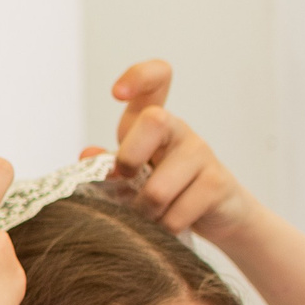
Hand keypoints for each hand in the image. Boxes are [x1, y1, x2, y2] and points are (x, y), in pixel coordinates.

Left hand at [91, 60, 253, 240]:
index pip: (157, 78)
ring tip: (148, 215)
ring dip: (144, 212)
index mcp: (155, 121)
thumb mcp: (132, 173)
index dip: (138, 77)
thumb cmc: (165, 187)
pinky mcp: (217, 183)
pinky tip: (168, 224)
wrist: (217, 215)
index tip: (117, 93)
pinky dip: (163, 227)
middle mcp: (180, 130)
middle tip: (129, 180)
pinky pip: (176, 214)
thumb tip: (87, 155)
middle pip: (154, 120)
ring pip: (158, 188)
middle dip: (129, 158)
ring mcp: (202, 154)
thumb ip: (107, 164)